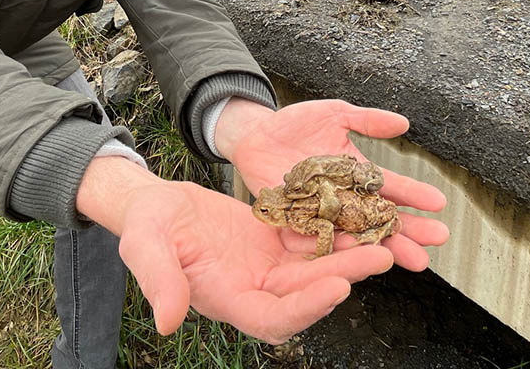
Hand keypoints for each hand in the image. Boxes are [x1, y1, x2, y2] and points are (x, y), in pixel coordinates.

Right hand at [78, 157, 393, 342]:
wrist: (155, 206)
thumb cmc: (145, 227)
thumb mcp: (145, 247)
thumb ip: (160, 282)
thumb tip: (167, 323)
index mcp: (226, 299)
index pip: (273, 318)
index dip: (306, 309)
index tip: (337, 289)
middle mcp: (253, 290)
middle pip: (306, 293)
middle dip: (344, 277)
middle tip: (381, 256)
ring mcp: (266, 268)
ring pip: (315, 269)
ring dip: (349, 257)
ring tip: (384, 240)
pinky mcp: (274, 244)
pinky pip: (310, 242)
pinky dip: (335, 234)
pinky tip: (360, 217)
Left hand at [218, 98, 448, 270]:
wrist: (254, 135)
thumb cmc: (294, 124)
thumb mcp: (335, 114)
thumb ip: (367, 120)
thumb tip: (404, 123)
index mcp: (357, 174)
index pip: (391, 187)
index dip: (414, 194)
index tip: (439, 203)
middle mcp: (344, 198)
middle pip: (381, 218)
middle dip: (410, 230)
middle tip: (436, 242)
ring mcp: (322, 212)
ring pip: (355, 234)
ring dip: (381, 247)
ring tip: (407, 258)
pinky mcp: (297, 221)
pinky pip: (318, 237)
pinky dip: (336, 248)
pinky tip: (354, 257)